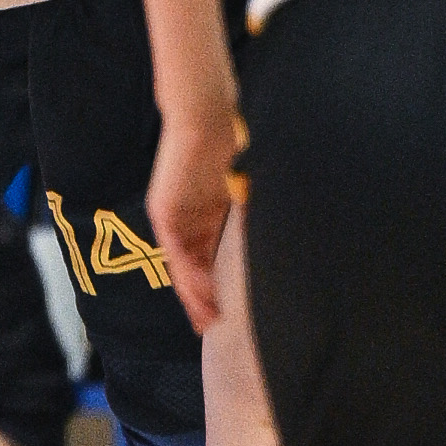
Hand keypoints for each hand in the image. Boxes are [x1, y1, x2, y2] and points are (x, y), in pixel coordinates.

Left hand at [148, 108, 238, 331]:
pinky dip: (190, 277)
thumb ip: (249, 209)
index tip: (225, 311)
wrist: (203, 118)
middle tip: (212, 327)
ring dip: (196, 296)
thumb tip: (281, 227)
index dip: (215, 285)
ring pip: (183, 267)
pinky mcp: (164, 213)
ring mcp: (173, 217)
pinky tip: (202, 297)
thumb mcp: (241, 186)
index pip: (207, 257)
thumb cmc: (227, 143)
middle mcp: (186, 220)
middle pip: (193, 268)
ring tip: (208, 321)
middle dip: (202, 299)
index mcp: (203, 214)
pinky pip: (176, 253)